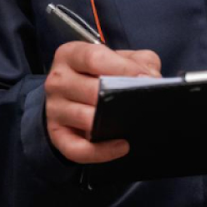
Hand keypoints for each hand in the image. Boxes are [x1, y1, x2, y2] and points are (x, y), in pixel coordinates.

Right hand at [45, 42, 161, 163]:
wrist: (73, 95)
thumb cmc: (99, 74)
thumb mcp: (118, 59)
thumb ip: (138, 60)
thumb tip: (151, 78)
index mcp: (71, 54)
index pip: (95, 58)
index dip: (123, 68)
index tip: (145, 78)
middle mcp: (58, 80)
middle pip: (91, 90)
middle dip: (120, 97)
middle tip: (143, 103)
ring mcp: (55, 108)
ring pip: (85, 119)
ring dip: (112, 123)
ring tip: (134, 122)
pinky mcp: (57, 134)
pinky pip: (77, 149)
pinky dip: (101, 152)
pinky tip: (122, 146)